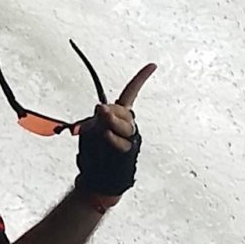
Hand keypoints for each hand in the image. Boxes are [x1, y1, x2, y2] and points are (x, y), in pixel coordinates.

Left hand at [76, 62, 156, 197]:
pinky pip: (122, 141)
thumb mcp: (91, 130)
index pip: (131, 93)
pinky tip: (106, 135)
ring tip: (102, 126)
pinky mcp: (129, 151)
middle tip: (100, 113)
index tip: (152, 66)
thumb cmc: (94, 153)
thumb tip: (102, 109)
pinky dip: (113, 138)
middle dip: (111, 111)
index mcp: (119, 115)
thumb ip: (97, 118)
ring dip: (112, 123)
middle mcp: (128, 124)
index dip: (141, 79)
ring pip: (125, 125)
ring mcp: (130, 137)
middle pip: (124, 110)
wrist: (99, 178)